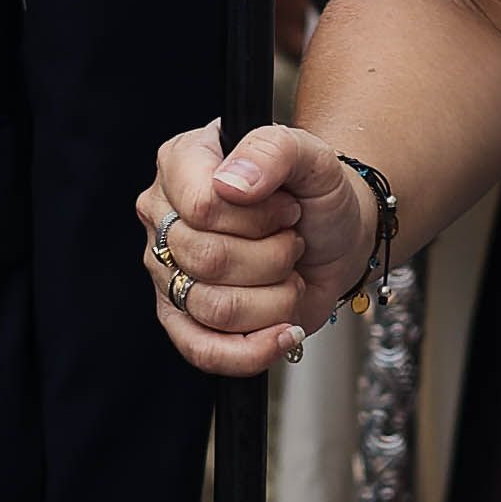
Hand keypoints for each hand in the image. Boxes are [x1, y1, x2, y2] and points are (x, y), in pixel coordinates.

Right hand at [141, 121, 372, 375]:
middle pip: (208, 260)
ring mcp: (169, 271)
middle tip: (291, 239)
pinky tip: (284, 330)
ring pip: (215, 308)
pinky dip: (254, 349)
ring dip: (275, 296)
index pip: (201, 207)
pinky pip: (202, 351)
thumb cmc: (315, 192)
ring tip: (287, 272)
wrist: (336, 237)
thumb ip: (272, 150)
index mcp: (181, 163)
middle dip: (273, 256)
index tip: (286, 208)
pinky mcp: (184, 320)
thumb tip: (230, 184)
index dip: (257, 217)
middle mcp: (164, 217)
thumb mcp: (311, 153)